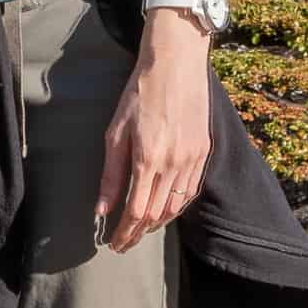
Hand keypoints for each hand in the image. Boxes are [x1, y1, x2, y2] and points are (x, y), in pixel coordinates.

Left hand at [96, 8, 212, 253]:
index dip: (125, 233)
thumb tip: (102, 209)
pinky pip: (191, 190)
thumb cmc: (139, 93)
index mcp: (149, 159)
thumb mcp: (116, 132)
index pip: (137, 212)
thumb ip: (111, 174)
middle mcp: (175, 163)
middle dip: (138, 234)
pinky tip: (166, 209)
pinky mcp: (204, 150)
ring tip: (141, 230)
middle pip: (157, 215)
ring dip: (158, 224)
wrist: (175, 63)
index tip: (114, 243)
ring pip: (177, 206)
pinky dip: (177, 206)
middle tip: (124, 243)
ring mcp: (193, 158)